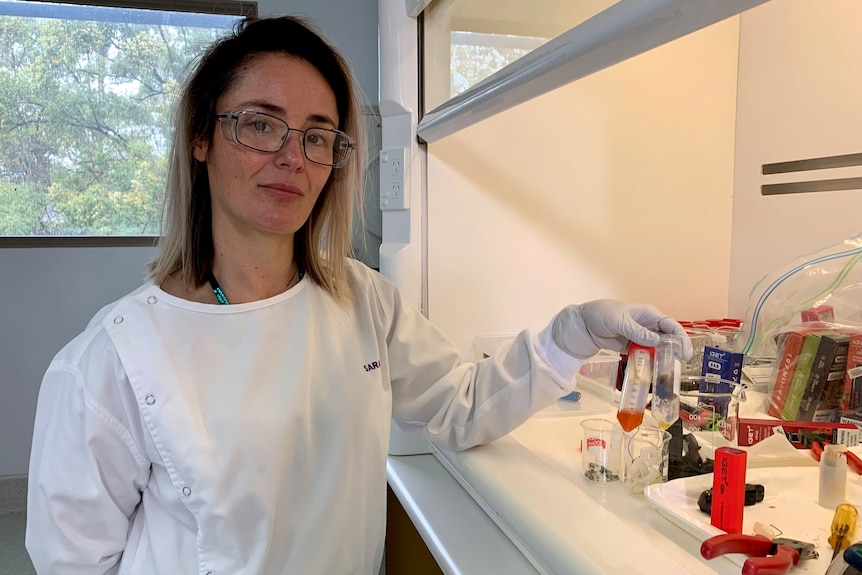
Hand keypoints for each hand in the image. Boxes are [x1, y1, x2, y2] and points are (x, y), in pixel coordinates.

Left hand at [551, 299, 692, 359]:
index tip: (685, 354)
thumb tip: (657, 341)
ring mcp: (639, 338)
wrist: (580, 325)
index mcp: (647, 314)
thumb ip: (637, 331)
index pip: (670, 325)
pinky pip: (643, 356)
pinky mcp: (630, 348)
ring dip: (661, 359)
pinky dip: (647, 363)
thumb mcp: (619, 321)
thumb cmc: (599, 314)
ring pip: (656, 349)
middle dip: (674, 352)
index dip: (681, 338)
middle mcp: (647, 326)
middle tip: (678, 367)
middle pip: (666, 339)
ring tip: (666, 373)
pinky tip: (651, 373)